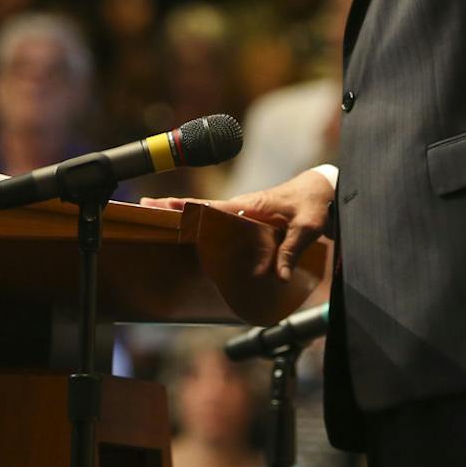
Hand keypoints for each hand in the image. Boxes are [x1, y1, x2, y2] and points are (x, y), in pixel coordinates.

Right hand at [141, 167, 333, 280]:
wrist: (322, 189)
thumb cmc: (314, 204)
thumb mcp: (307, 228)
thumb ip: (290, 251)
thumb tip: (277, 277)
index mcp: (249, 205)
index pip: (210, 207)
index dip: (185, 209)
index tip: (160, 206)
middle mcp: (241, 206)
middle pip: (200, 209)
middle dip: (172, 208)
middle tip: (144, 206)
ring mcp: (242, 211)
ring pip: (207, 213)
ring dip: (182, 214)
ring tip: (154, 215)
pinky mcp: (246, 217)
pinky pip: (219, 220)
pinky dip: (200, 221)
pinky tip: (187, 228)